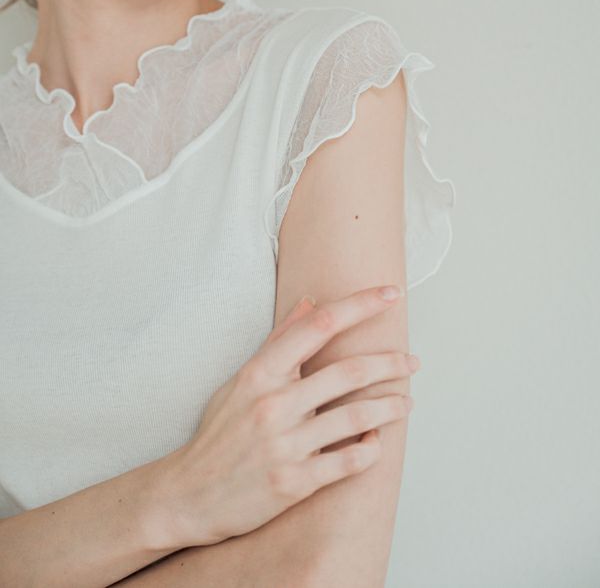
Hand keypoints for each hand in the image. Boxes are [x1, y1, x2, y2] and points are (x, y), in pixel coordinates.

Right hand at [156, 284, 417, 549]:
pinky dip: (370, 451)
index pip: (318, 325)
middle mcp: (273, 404)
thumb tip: (310, 303)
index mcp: (259, 373)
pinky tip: (377, 442)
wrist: (188, 495)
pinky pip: (348, 463)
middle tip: (412, 362)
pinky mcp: (294, 483)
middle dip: (390, 363)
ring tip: (407, 403)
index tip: (390, 293)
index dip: (360, 305)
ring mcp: (284, 445)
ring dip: (390, 408)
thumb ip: (278, 342)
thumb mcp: (241, 380)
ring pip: (356, 418)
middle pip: (348, 372)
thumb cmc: (218, 434)